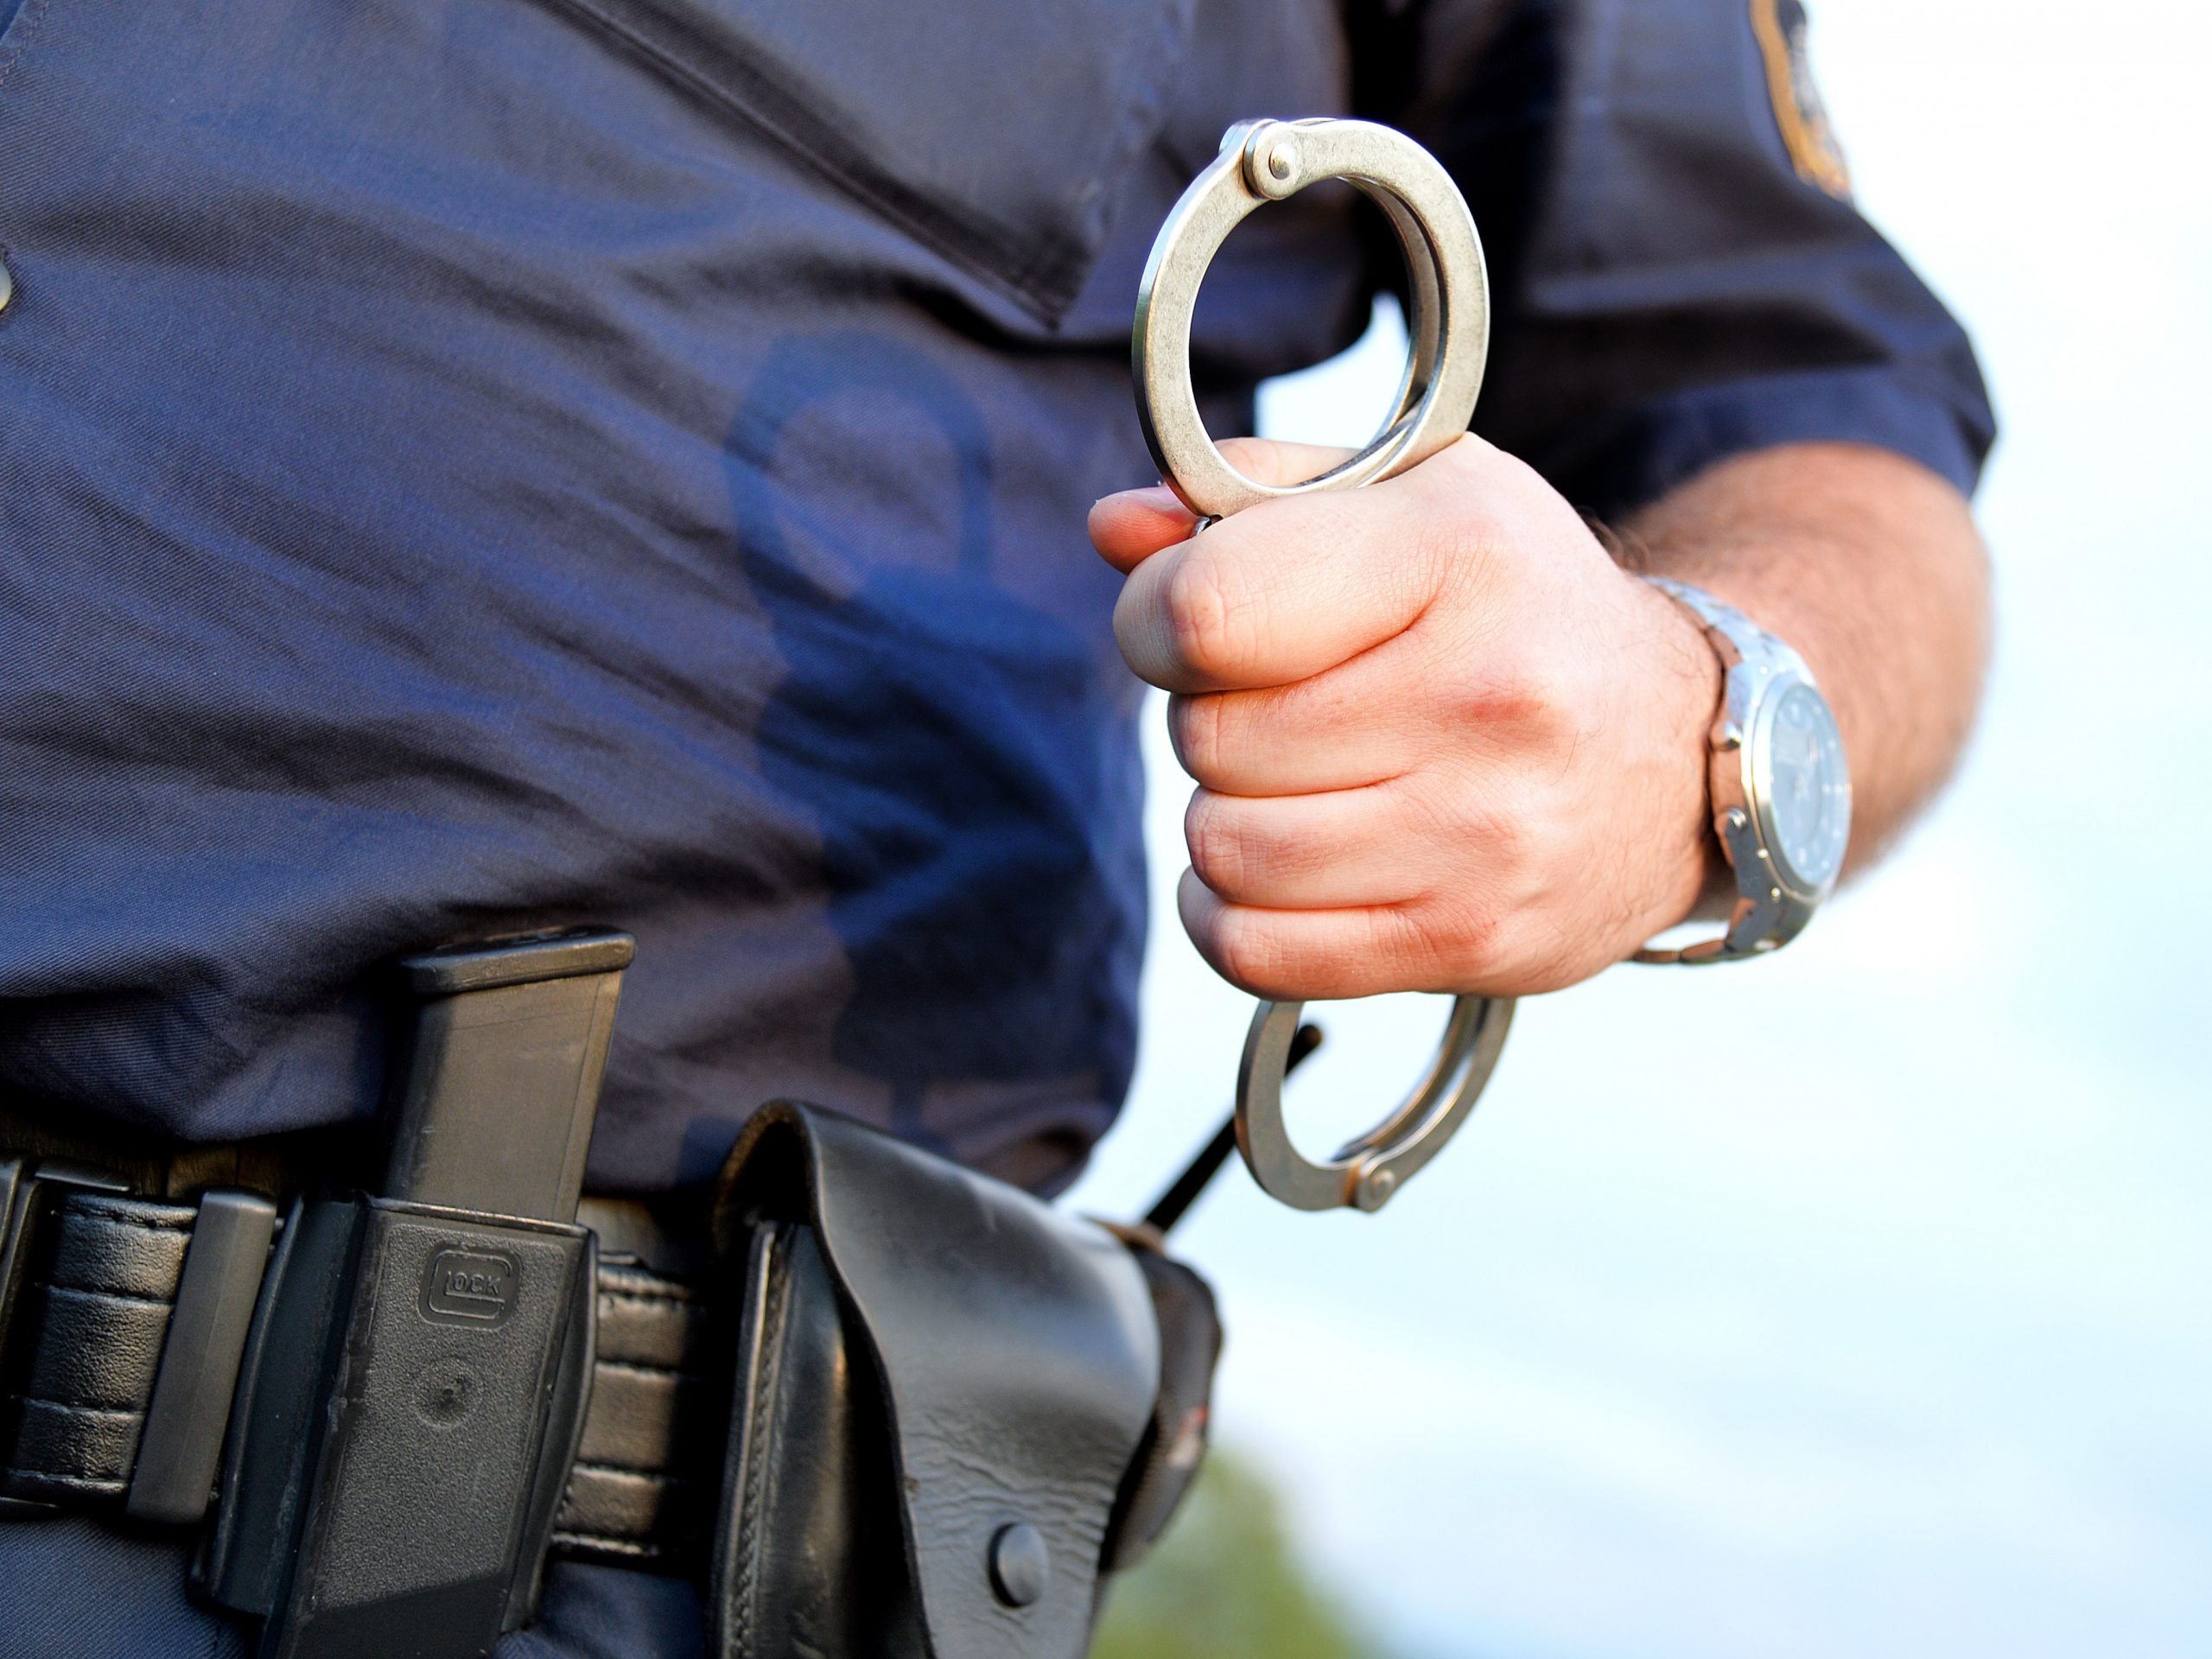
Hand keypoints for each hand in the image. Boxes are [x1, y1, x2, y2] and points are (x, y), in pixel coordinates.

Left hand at [1089, 436, 1722, 1000]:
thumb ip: (1252, 493)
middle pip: (1207, 740)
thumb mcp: (1412, 497)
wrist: (1682, 751)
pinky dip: (1233, 914)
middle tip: (1287, 705)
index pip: (1207, 611)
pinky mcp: (1472, 940)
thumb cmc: (1516, 607)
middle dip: (1212, 720)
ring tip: (1301, 780)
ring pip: (1224, 849)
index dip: (1154, 619)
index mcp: (1458, 553)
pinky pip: (1256, 952)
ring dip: (1228, 817)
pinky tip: (1280, 866)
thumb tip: (1115, 529)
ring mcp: (1486, 833)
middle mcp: (1489, 694)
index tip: (1187, 624)